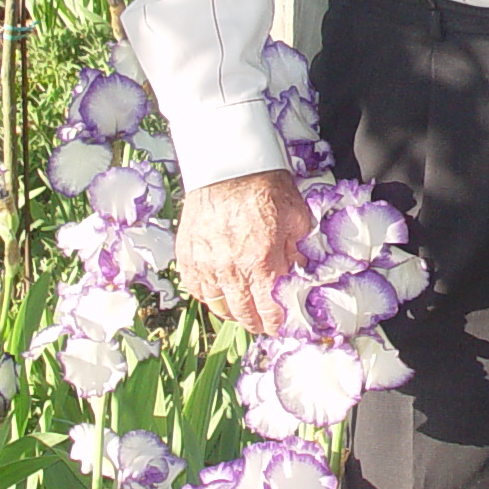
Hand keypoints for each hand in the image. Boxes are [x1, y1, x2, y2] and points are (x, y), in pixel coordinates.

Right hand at [176, 169, 313, 329]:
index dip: (278, 323)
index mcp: (263, 263)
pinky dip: (210, 298)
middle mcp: (232, 270)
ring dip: (234, 313)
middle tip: (265, 321)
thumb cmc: (265, 187)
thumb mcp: (296, 218)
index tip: (281, 324)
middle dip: (258, 322)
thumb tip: (300, 274)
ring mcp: (206, 266)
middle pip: (245, 315)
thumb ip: (299, 252)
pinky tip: (221, 294)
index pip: (271, 312)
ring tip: (244, 311)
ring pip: (220, 307)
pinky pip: (198, 291)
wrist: (227, 164)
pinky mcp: (188, 258)